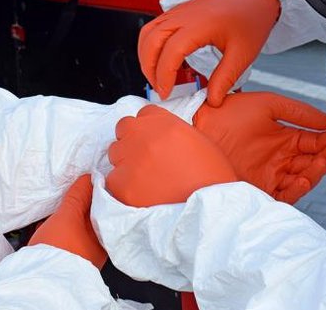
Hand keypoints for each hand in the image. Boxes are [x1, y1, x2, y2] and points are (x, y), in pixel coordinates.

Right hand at [28, 175, 106, 267]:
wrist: (37, 277)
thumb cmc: (59, 246)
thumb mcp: (69, 215)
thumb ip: (80, 195)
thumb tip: (90, 178)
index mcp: (104, 241)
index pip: (102, 210)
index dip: (93, 194)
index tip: (83, 185)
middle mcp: (96, 250)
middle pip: (88, 219)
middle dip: (76, 206)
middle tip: (68, 195)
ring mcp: (80, 256)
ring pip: (74, 228)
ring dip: (64, 217)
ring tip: (55, 210)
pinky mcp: (64, 259)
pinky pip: (63, 237)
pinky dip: (56, 228)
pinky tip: (47, 224)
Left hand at [106, 105, 237, 206]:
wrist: (211, 210)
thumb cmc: (213, 178)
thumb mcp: (198, 142)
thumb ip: (173, 132)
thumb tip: (160, 138)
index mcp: (165, 123)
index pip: (144, 114)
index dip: (148, 128)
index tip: (152, 140)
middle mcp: (144, 136)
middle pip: (124, 127)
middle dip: (132, 139)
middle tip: (144, 158)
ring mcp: (131, 159)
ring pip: (114, 152)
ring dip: (125, 161)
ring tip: (143, 179)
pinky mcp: (122, 185)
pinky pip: (112, 180)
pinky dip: (122, 186)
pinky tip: (140, 194)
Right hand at [138, 0, 279, 106]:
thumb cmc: (250, 19)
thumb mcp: (243, 54)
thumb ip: (225, 78)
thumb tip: (212, 101)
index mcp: (200, 24)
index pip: (171, 52)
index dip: (164, 75)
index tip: (167, 94)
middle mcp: (183, 15)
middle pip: (151, 41)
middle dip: (149, 68)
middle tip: (160, 89)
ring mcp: (178, 11)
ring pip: (147, 33)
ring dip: (146, 57)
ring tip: (156, 77)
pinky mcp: (177, 11)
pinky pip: (153, 27)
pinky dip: (150, 46)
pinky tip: (161, 61)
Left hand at [194, 92, 325, 203]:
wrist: (197, 127)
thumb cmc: (227, 113)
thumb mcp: (267, 105)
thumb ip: (299, 112)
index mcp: (283, 139)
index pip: (314, 142)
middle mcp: (279, 159)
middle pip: (312, 162)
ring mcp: (270, 175)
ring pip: (302, 179)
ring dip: (315, 172)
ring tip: (322, 160)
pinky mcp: (257, 191)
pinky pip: (283, 194)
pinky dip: (295, 189)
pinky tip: (303, 179)